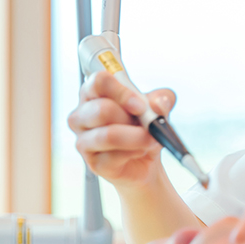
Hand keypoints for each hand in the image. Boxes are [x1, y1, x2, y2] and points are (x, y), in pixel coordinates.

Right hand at [68, 70, 176, 189]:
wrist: (146, 160)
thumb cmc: (143, 127)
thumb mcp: (158, 108)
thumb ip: (161, 100)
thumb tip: (159, 104)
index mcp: (94, 93)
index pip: (98, 81)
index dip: (121, 91)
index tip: (140, 104)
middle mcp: (82, 114)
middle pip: (102, 109)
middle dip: (131, 118)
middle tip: (148, 124)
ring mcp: (84, 140)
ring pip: (108, 135)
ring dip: (136, 138)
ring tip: (150, 139)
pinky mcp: (92, 162)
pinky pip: (113, 156)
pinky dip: (134, 152)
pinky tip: (141, 151)